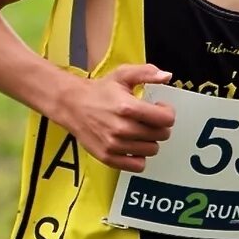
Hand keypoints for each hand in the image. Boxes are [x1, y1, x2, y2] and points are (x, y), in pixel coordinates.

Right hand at [54, 62, 175, 170]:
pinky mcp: (108, 157)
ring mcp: (114, 145)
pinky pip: (137, 165)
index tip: (159, 108)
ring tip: (139, 130)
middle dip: (159, 126)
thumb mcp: (123, 75)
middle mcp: (122, 129)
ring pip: (152, 150)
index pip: (166, 119)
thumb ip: (147, 73)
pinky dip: (139, 157)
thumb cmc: (100, 91)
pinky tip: (133, 145)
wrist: (71, 105)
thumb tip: (167, 76)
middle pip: (161, 135)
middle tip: (148, 119)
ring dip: (150, 140)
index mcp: (128, 107)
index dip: (167, 112)